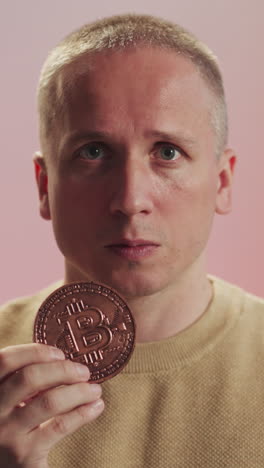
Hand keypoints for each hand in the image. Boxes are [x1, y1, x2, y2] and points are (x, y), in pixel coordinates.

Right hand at [0, 343, 103, 467]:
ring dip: (78, 391)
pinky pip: (59, 426)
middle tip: (83, 371)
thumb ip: (22, 382)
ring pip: (48, 401)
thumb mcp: (8, 402)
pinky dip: (82, 413)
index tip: (59, 354)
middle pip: (29, 378)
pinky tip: (95, 407)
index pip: (6, 360)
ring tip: (94, 390)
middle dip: (63, 370)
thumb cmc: (11, 429)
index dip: (34, 352)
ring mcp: (6, 434)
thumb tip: (63, 362)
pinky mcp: (23, 455)